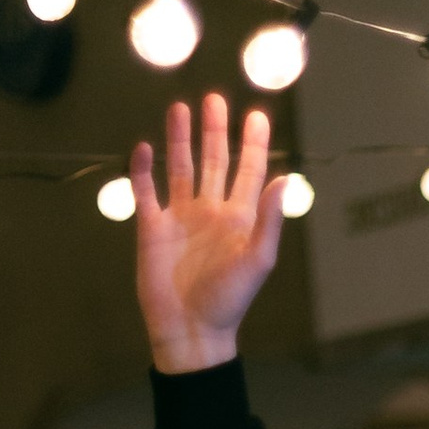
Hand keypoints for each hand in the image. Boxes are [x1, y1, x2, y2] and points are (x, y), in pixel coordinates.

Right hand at [133, 94, 283, 373]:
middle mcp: (211, 211)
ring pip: (180, 168)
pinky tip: (144, 146)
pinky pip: (146, 191)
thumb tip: (284, 178)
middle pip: (213, 161)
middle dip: (215, 131)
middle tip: (215, 99)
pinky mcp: (151, 228)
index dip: (253, 144)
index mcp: (240, 218)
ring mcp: (180, 217)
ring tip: (181, 108)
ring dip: (180, 139)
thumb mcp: (258, 259)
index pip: (248, 171)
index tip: (256, 115)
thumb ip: (270, 219)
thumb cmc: (229, 301)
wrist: (190, 329)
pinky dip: (143, 170)